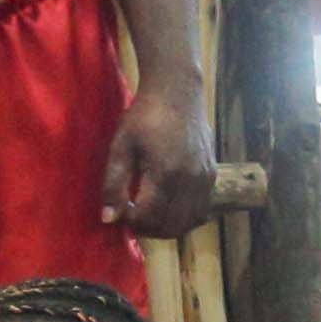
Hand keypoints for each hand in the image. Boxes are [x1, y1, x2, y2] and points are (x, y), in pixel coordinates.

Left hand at [99, 78, 216, 236]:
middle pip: (171, 225)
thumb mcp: (121, 146)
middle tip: (133, 220)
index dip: (132, 222)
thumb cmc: (145, 115)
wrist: (178, 91)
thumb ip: (114, 184)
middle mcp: (190, 179)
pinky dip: (183, 217)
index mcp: (166, 172)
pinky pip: (200, 210)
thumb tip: (108, 219)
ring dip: (167, 227)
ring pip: (188, 222)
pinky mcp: (212, 174)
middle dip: (149, 229)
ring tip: (149, 217)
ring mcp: (205, 178)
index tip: (120, 214)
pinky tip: (167, 209)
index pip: (149, 216)